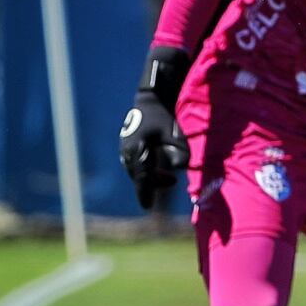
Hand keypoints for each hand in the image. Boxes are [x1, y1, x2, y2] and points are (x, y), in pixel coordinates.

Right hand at [118, 92, 187, 209]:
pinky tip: (157, 167)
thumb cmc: (164, 115)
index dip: (145, 193)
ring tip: (168, 176)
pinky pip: (135, 165)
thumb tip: (180, 167)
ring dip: (149, 177)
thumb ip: (179, 150)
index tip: (147, 207)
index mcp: (138, 149)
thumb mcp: (175, 132)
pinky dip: (145, 170)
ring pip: (136, 171)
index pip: (142, 176)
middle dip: (153, 183)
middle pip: (139, 176)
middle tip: (172, 181)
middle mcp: (128, 151)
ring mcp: (125, 149)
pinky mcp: (127, 147)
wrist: (151, 99)